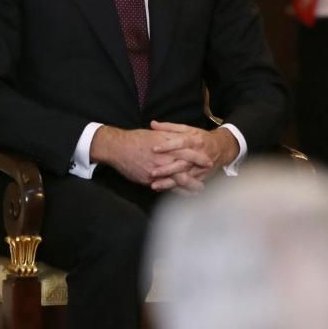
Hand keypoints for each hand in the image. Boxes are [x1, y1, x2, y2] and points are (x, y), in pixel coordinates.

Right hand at [90, 127, 211, 186]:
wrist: (118, 147)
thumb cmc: (136, 139)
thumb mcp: (155, 134)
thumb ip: (169, 137)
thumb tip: (181, 139)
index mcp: (167, 145)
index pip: (188, 152)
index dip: (199, 158)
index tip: (209, 162)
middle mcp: (164, 158)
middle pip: (185, 168)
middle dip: (198, 175)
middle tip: (209, 181)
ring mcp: (157, 170)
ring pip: (177, 180)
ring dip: (189, 186)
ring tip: (199, 191)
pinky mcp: (150, 179)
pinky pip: (165, 187)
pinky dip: (175, 191)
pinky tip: (182, 194)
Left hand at [147, 121, 238, 193]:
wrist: (222, 148)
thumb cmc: (202, 137)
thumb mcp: (188, 129)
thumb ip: (169, 127)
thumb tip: (153, 124)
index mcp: (195, 140)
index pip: (180, 142)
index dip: (167, 146)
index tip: (154, 149)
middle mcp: (198, 154)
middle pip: (182, 163)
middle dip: (167, 169)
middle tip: (152, 172)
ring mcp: (201, 168)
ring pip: (184, 177)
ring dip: (170, 183)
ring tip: (155, 185)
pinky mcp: (202, 177)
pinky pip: (188, 185)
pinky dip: (177, 189)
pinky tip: (165, 191)